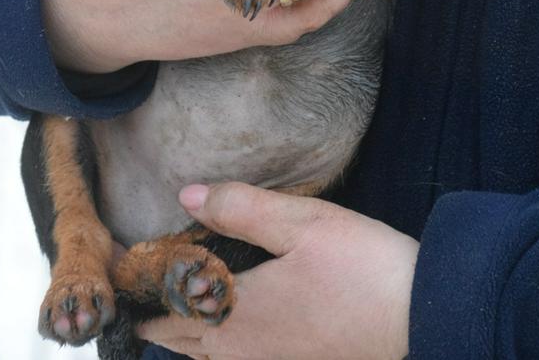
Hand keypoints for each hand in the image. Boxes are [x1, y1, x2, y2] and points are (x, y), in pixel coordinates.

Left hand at [139, 182, 417, 359]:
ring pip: (209, 357)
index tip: (115, 269)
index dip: (137, 290)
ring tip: (173, 305)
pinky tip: (232, 322)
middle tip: (137, 287)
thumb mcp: (301, 224)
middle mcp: (244, 351)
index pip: (164, 310)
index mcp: (234, 316)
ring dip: (185, 333)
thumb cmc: (361, 270)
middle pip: (180, 342)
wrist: (424, 322)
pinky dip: (218, 345)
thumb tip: (186, 195)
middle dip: (154, 316)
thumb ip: (240, 207)